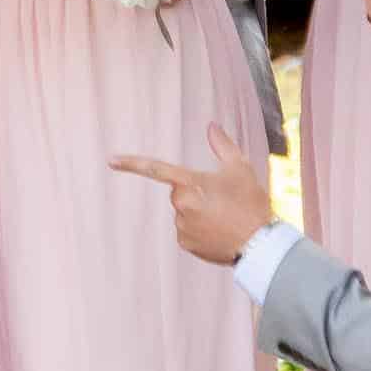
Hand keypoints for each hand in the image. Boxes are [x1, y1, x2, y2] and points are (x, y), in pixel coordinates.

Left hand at [113, 143, 276, 264]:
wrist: (260, 244)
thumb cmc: (251, 203)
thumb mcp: (241, 168)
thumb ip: (223, 145)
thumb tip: (211, 126)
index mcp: (190, 183)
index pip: (155, 168)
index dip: (131, 163)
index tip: (111, 160)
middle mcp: (180, 205)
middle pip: (180, 192)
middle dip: (196, 191)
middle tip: (224, 198)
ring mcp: (181, 226)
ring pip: (184, 211)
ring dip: (199, 211)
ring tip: (226, 217)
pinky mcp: (186, 243)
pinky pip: (188, 230)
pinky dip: (200, 229)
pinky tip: (220, 231)